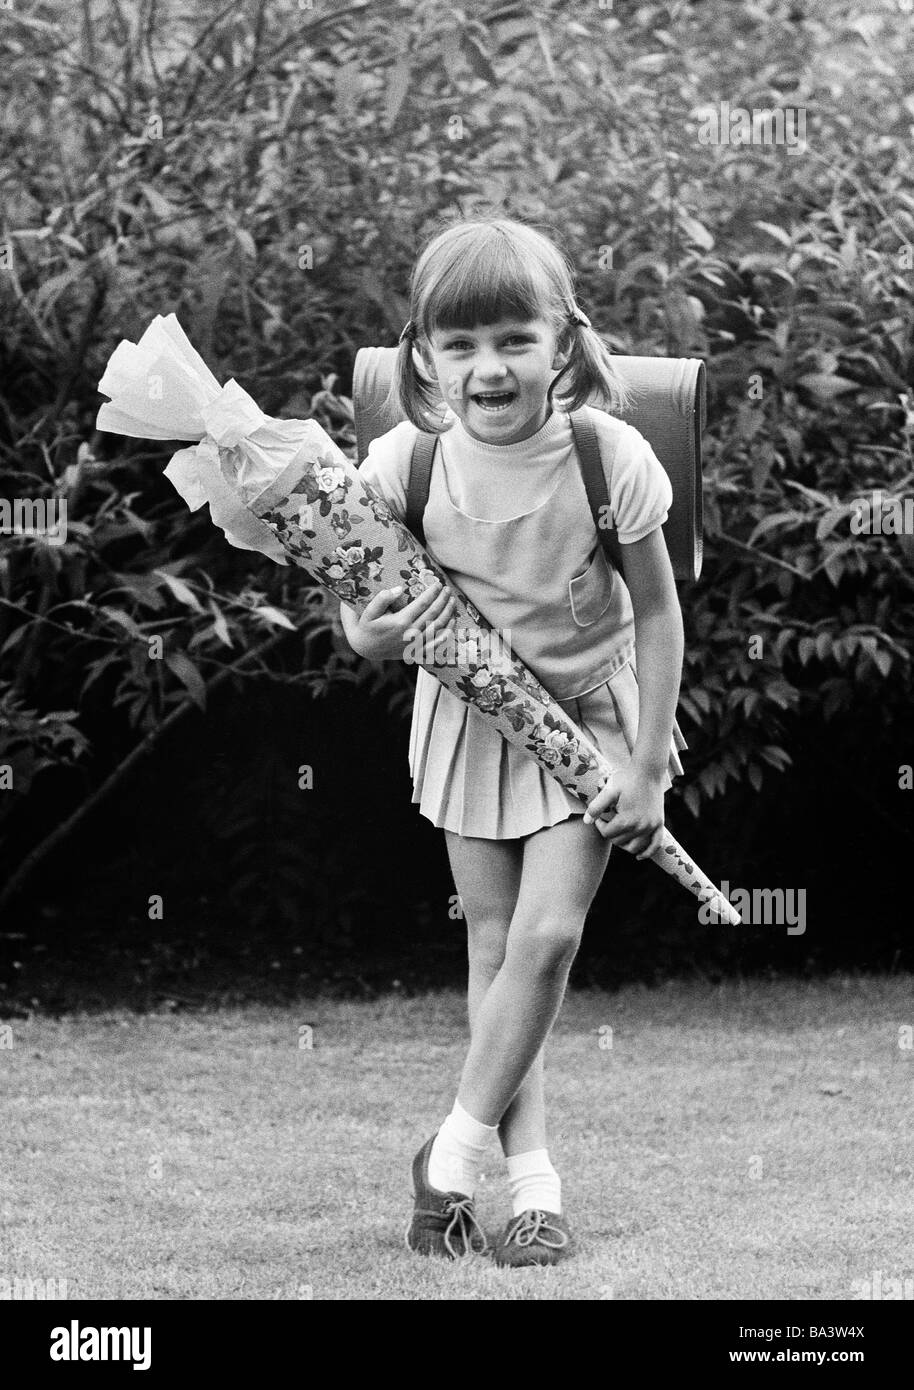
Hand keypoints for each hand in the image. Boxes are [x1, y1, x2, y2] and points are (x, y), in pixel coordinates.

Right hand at [343, 579, 457, 661]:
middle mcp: (410, 634)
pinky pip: (437, 644)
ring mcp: (415, 645)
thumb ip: (382, 598)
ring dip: (448, 613)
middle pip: (433, 614)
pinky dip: (447, 633)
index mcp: (400, 622)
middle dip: (443, 599)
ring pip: (438, 627)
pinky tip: (452, 622)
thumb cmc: (367, 625)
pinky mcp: (416, 652)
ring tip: (452, 601)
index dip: (432, 592)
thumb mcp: (369, 611)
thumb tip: (399, 588)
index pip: (422, 603)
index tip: (438, 583)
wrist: (365, 648)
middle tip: (447, 589)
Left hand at [583, 762, 665, 858]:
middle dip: (611, 834)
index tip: (599, 818)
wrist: (648, 771)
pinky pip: (655, 845)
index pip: (608, 834)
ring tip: (619, 834)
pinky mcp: (660, 824)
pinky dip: (647, 852)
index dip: (600, 826)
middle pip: (620, 842)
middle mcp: (641, 826)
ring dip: (625, 844)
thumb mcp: (609, 790)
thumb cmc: (627, 779)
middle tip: (609, 822)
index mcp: (627, 820)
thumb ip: (596, 806)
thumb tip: (586, 821)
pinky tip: (639, 856)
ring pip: (635, 847)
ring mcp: (652, 826)